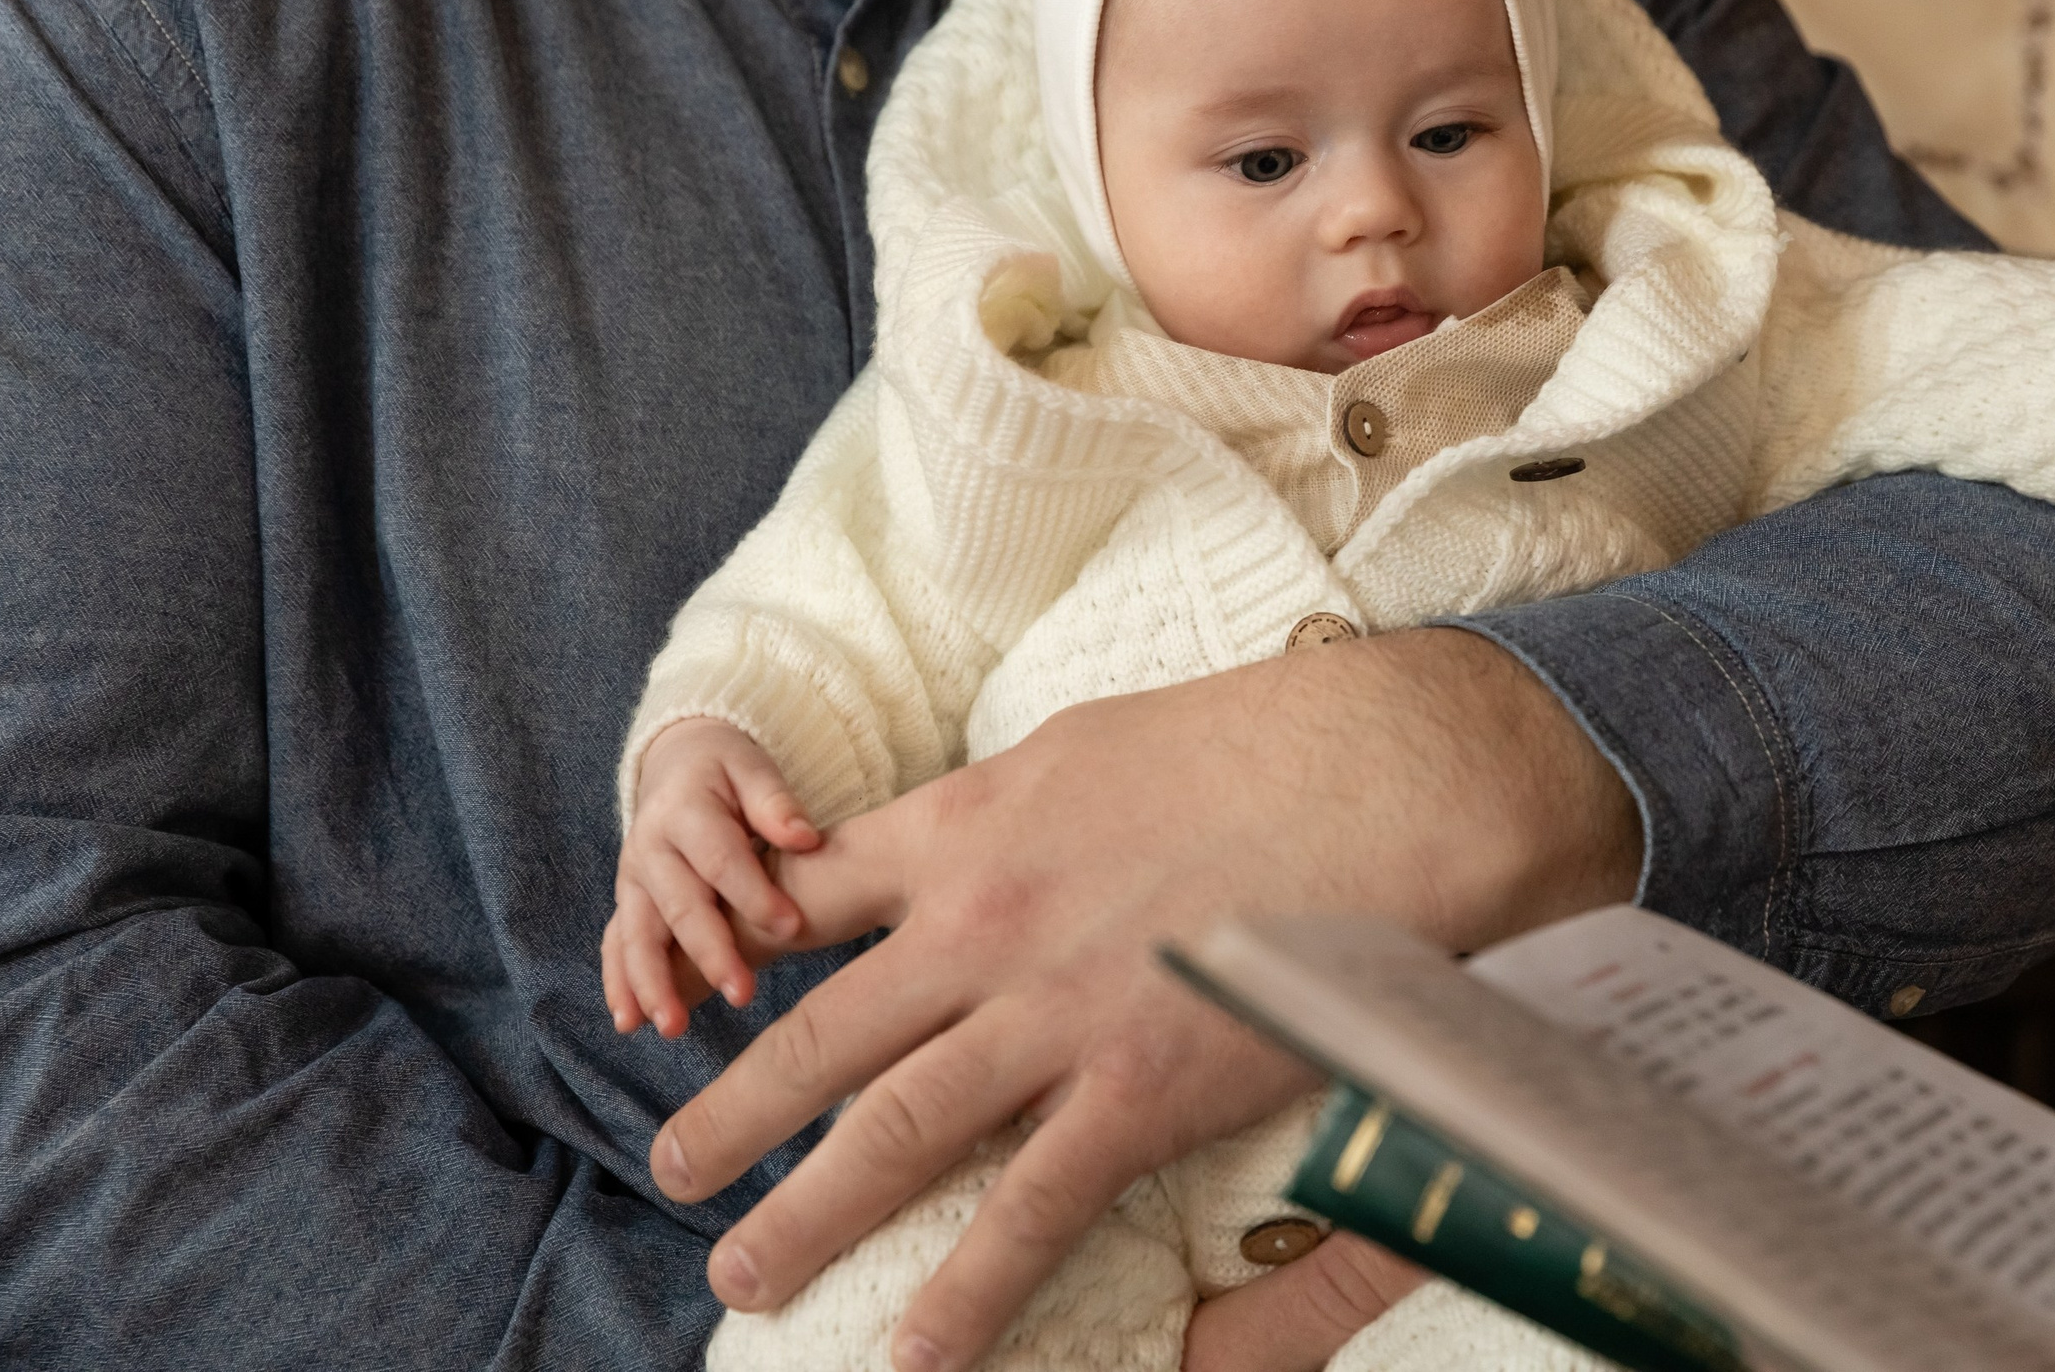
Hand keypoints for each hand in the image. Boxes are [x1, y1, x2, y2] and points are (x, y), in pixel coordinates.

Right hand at [603, 716, 821, 1037]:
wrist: (675, 763)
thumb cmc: (727, 771)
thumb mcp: (752, 768)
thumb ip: (775, 803)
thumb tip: (805, 836)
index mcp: (685, 810)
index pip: (722, 860)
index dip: (755, 895)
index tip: (793, 927)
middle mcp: (650, 848)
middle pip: (679, 906)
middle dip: (709, 953)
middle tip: (743, 994)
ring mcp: (632, 879)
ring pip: (638, 935)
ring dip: (652, 983)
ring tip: (673, 1027)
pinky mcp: (627, 902)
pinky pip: (616, 945)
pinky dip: (619, 983)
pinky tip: (629, 1022)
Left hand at [646, 627, 1636, 1371]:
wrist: (1384, 769)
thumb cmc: (1254, 743)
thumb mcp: (1086, 744)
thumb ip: (1004, 806)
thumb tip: (964, 838)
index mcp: (966, 826)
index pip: (810, 899)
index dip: (742, 957)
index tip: (700, 998)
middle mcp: (979, 923)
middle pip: (817, 1035)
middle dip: (732, 1113)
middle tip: (671, 1170)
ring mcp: (1049, 1013)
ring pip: (886, 1129)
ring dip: (801, 1211)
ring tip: (740, 1275)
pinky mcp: (1137, 1088)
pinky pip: (1028, 1209)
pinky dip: (965, 1291)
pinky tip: (913, 1352)